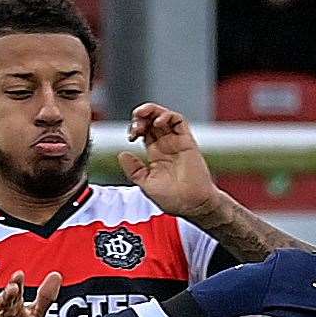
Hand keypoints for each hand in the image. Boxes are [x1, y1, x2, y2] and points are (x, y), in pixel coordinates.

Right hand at [0, 270, 61, 316]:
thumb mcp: (36, 313)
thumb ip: (46, 296)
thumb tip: (56, 275)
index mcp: (16, 303)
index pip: (16, 289)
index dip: (17, 282)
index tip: (19, 275)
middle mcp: (3, 310)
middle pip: (4, 298)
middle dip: (7, 293)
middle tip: (13, 288)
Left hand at [118, 103, 226, 223]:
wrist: (193, 205)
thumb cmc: (173, 199)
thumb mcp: (146, 184)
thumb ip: (134, 169)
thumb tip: (122, 154)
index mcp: (156, 154)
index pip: (144, 132)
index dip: (135, 128)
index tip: (131, 137)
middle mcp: (167, 145)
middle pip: (152, 121)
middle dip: (141, 116)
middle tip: (135, 121)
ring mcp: (178, 142)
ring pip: (165, 116)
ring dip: (152, 111)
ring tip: (142, 114)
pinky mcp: (188, 142)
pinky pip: (179, 121)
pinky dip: (167, 115)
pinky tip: (157, 122)